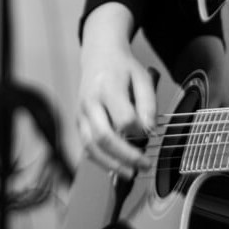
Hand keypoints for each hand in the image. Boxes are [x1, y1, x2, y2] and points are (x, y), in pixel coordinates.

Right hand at [77, 4, 155, 178]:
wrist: (99, 55)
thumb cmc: (122, 67)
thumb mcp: (143, 78)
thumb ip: (148, 104)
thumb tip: (149, 131)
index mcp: (107, 87)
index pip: (123, 118)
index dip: (139, 130)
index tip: (150, 132)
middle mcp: (90, 101)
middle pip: (103, 137)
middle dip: (125, 156)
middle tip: (144, 165)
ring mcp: (81, 112)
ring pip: (91, 146)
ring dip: (111, 164)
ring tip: (130, 173)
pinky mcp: (78, 121)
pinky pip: (86, 146)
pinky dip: (101, 160)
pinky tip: (116, 166)